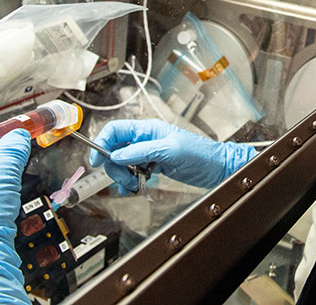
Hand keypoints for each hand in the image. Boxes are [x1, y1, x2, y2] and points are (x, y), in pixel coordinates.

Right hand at [89, 119, 256, 189]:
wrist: (218, 169)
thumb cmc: (201, 154)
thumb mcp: (170, 150)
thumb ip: (142, 151)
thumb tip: (116, 155)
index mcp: (149, 129)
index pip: (116, 130)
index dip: (102, 143)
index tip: (97, 161)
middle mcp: (146, 139)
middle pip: (115, 149)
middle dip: (115, 166)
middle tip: (125, 179)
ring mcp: (150, 153)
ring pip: (123, 163)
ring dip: (123, 176)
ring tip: (134, 185)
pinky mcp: (154, 165)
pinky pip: (134, 172)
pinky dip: (131, 181)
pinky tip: (136, 187)